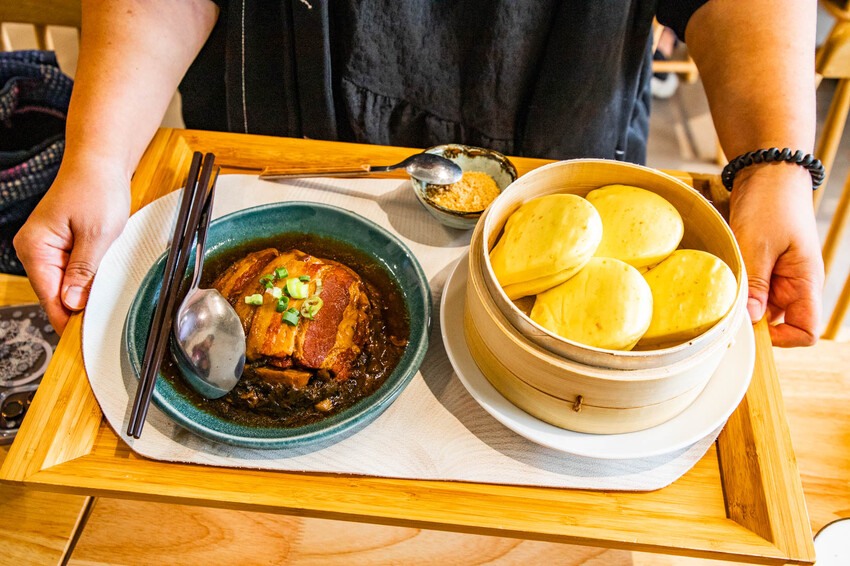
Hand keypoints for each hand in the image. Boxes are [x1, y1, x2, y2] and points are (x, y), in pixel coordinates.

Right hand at [14, 159, 130, 332]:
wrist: (100, 162)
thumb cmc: (96, 188)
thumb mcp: (97, 236)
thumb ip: (83, 273)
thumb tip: (73, 303)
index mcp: (35, 248)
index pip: (50, 298)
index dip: (69, 319)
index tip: (85, 337)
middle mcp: (35, 249)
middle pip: (57, 294)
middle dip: (81, 303)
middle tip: (107, 312)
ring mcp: (47, 247)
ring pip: (67, 283)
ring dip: (87, 287)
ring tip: (107, 278)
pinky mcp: (62, 244)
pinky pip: (73, 270)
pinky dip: (89, 274)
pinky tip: (103, 269)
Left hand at [729, 162, 823, 346]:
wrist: (768, 172)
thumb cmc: (770, 204)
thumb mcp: (758, 244)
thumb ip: (756, 283)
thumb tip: (752, 320)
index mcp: (806, 283)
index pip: (806, 331)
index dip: (781, 339)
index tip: (750, 327)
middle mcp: (796, 285)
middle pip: (779, 324)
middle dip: (752, 321)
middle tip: (724, 308)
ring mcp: (780, 277)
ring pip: (761, 308)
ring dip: (742, 303)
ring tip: (723, 285)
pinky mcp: (764, 268)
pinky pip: (752, 290)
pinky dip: (738, 289)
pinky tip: (723, 275)